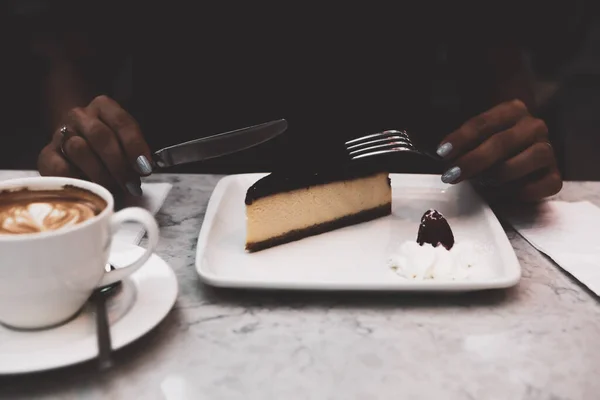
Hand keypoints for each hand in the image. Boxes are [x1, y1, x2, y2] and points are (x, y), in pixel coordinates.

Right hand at [38, 95, 152, 195]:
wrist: (76, 144)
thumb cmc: (109, 145)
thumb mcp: (126, 141)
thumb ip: (135, 151)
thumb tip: (143, 169)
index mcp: (103, 107)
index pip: (121, 122)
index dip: (135, 146)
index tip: (144, 168)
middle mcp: (80, 116)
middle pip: (100, 136)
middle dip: (119, 164)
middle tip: (131, 183)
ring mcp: (60, 133)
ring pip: (79, 149)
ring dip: (101, 173)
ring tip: (113, 187)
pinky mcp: (47, 155)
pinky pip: (61, 168)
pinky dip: (78, 179)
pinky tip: (91, 187)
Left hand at [435, 99, 561, 201]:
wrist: (517, 149)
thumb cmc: (485, 142)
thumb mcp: (468, 134)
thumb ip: (450, 140)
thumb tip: (418, 143)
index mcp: (512, 109)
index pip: (482, 123)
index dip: (460, 139)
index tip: (441, 153)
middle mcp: (534, 126)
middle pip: (501, 143)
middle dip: (472, 162)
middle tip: (450, 175)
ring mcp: (547, 150)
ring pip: (525, 162)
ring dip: (497, 176)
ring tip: (480, 183)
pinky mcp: (554, 175)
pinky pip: (543, 185)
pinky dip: (521, 192)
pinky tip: (502, 193)